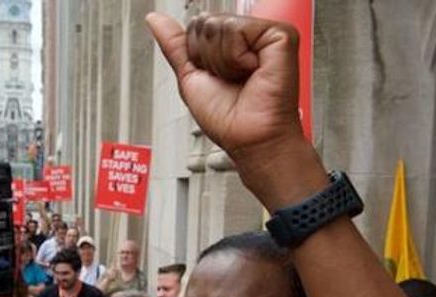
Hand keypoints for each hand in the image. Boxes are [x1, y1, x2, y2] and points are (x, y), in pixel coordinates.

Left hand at [146, 13, 302, 158]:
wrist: (248, 139)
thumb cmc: (227, 119)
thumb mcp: (191, 77)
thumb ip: (175, 45)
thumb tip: (155, 20)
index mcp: (232, 43)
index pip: (198, 25)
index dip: (197, 55)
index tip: (217, 78)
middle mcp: (249, 36)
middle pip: (206, 22)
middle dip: (208, 58)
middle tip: (230, 80)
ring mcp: (265, 34)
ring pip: (219, 25)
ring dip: (222, 62)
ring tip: (242, 78)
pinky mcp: (280, 35)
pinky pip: (237, 29)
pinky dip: (235, 57)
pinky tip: (252, 72)